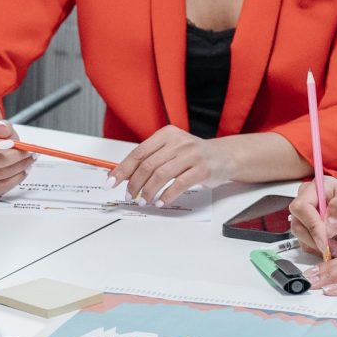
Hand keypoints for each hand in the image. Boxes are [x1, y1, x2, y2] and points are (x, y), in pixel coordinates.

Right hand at [0, 119, 33, 197]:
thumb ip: (1, 126)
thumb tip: (1, 129)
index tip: (11, 144)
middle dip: (15, 156)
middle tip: (30, 151)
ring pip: (1, 174)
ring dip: (20, 166)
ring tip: (30, 158)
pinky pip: (4, 186)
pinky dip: (17, 177)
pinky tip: (24, 169)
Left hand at [110, 126, 229, 205]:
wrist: (224, 156)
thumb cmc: (193, 155)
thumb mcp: (171, 150)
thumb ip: (151, 159)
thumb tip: (124, 176)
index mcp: (166, 134)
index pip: (138, 153)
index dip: (122, 169)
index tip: (111, 182)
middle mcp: (178, 142)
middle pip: (147, 165)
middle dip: (134, 183)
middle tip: (130, 195)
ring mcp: (191, 155)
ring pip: (161, 175)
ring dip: (148, 191)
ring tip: (144, 200)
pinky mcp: (202, 169)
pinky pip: (179, 184)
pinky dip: (167, 195)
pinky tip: (161, 201)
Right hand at [290, 177, 336, 256]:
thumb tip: (326, 223)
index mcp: (320, 188)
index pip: (302, 207)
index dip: (312, 225)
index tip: (326, 239)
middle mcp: (312, 202)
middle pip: (299, 225)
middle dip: (319, 241)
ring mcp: (312, 219)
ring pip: (304, 239)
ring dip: (326, 248)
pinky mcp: (315, 233)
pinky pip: (312, 247)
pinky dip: (328, 252)